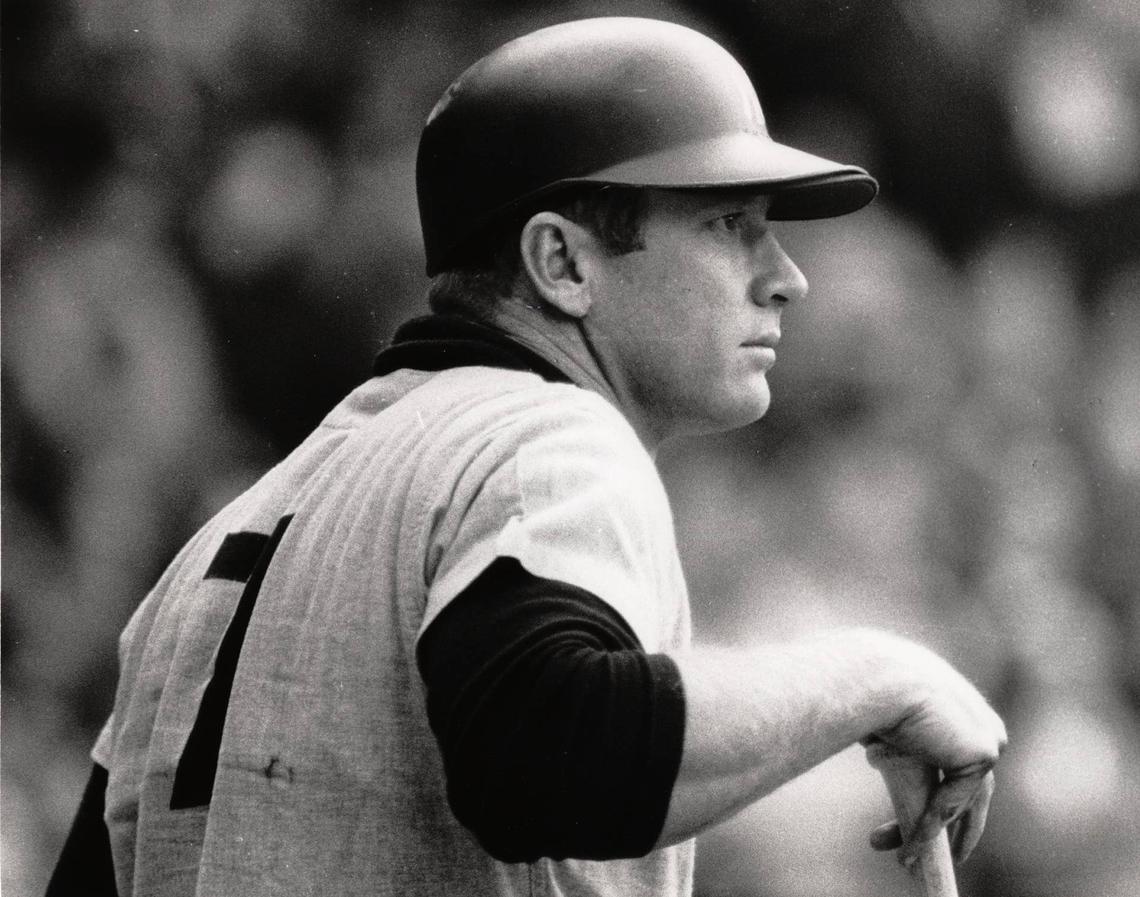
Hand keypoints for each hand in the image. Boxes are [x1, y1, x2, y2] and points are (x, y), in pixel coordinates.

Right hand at [863, 636, 1006, 864]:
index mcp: (949, 701)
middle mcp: (974, 715)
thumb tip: (876, 750)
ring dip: (931, 834)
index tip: (912, 818)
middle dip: (936, 821)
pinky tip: (907, 849)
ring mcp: (984, 734)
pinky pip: (953, 802)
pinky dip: (929, 829)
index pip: (948, 758)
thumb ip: (891, 737)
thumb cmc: (861, 686)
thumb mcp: (878, 718)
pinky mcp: (983, 752)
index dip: (929, 791)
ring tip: (906, 862)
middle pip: (961, 784)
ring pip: (960, 799)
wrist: (872, 676)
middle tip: (914, 849)